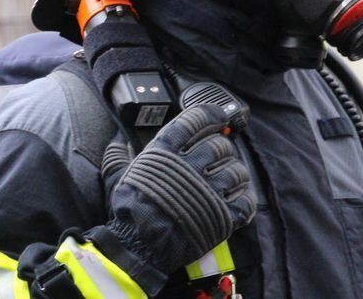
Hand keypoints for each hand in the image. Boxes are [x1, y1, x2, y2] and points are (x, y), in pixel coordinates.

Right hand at [101, 104, 254, 273]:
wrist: (139, 247)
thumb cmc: (129, 211)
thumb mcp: (116, 176)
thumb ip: (117, 155)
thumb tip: (117, 140)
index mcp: (165, 153)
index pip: (194, 121)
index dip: (210, 115)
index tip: (218, 116)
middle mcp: (189, 168)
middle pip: (219, 145)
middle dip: (222, 146)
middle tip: (219, 153)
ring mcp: (208, 192)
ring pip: (237, 170)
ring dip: (236, 170)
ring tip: (230, 175)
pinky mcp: (222, 217)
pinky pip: (246, 200)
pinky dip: (245, 196)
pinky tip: (239, 196)